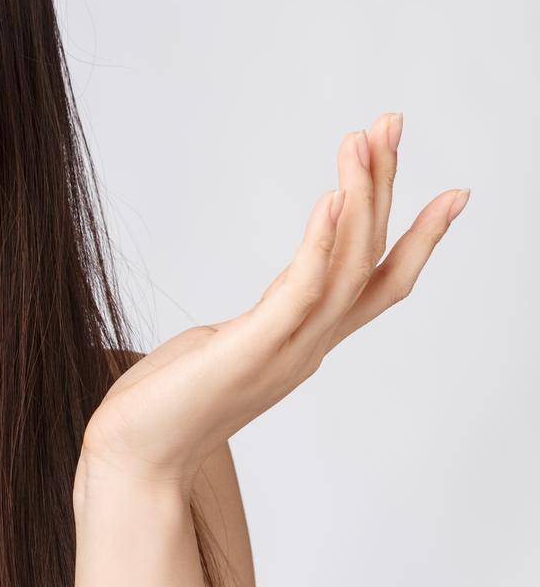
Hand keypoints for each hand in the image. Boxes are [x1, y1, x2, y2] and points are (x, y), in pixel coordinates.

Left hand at [80, 112, 468, 493]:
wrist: (133, 462)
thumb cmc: (166, 408)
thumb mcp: (219, 356)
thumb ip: (248, 335)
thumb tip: (245, 326)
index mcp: (304, 343)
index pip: (377, 283)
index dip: (417, 237)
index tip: (452, 190)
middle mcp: (308, 346)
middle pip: (369, 259)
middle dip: (386, 189)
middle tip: (392, 124)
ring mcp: (285, 352)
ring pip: (346, 267)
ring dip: (359, 199)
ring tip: (361, 142)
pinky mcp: (249, 352)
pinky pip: (299, 292)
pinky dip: (319, 244)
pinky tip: (328, 199)